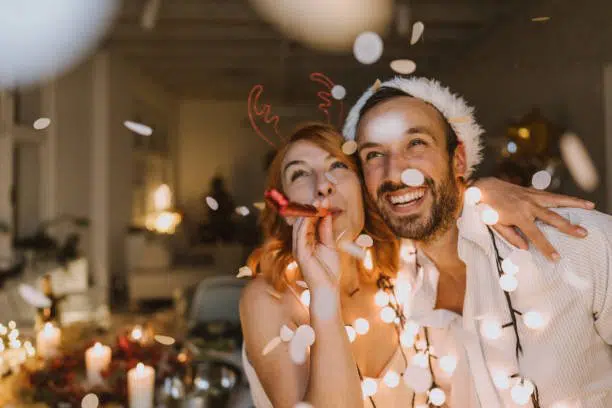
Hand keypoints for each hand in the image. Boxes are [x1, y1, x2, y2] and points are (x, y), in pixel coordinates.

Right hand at [292, 200, 339, 289]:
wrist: (328, 289)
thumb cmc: (328, 270)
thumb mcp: (329, 246)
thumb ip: (326, 230)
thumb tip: (326, 214)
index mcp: (307, 241)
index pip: (309, 221)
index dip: (316, 210)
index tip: (325, 199)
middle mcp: (300, 243)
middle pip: (303, 221)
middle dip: (312, 208)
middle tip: (321, 197)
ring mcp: (298, 248)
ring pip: (300, 225)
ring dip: (309, 213)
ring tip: (319, 202)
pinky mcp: (300, 253)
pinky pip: (301, 235)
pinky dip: (306, 223)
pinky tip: (313, 215)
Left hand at [473, 177, 594, 260]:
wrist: (484, 187)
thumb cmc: (488, 209)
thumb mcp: (494, 225)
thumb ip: (510, 236)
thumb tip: (525, 248)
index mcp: (518, 216)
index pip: (535, 235)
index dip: (546, 247)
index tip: (556, 258)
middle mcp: (528, 205)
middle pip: (552, 217)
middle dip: (568, 227)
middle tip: (583, 233)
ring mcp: (532, 196)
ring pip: (557, 200)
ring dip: (575, 203)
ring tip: (591, 207)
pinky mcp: (533, 191)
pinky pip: (552, 195)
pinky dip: (565, 198)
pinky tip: (577, 201)